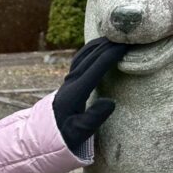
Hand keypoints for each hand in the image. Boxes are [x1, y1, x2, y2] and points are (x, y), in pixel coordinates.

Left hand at [52, 38, 128, 152]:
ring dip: (100, 44)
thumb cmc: (64, 136)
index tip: (129, 45)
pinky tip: (100, 46)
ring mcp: (68, 80)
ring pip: (84, 55)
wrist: (43, 136)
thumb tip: (111, 103)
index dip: (113, 54)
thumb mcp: (79, 133)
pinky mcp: (69, 82)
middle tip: (129, 35)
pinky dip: (92, 49)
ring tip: (117, 37)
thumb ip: (94, 119)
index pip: (97, 66)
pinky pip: (81, 59)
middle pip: (91, 56)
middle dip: (110, 44)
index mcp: (76, 92)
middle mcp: (71, 82)